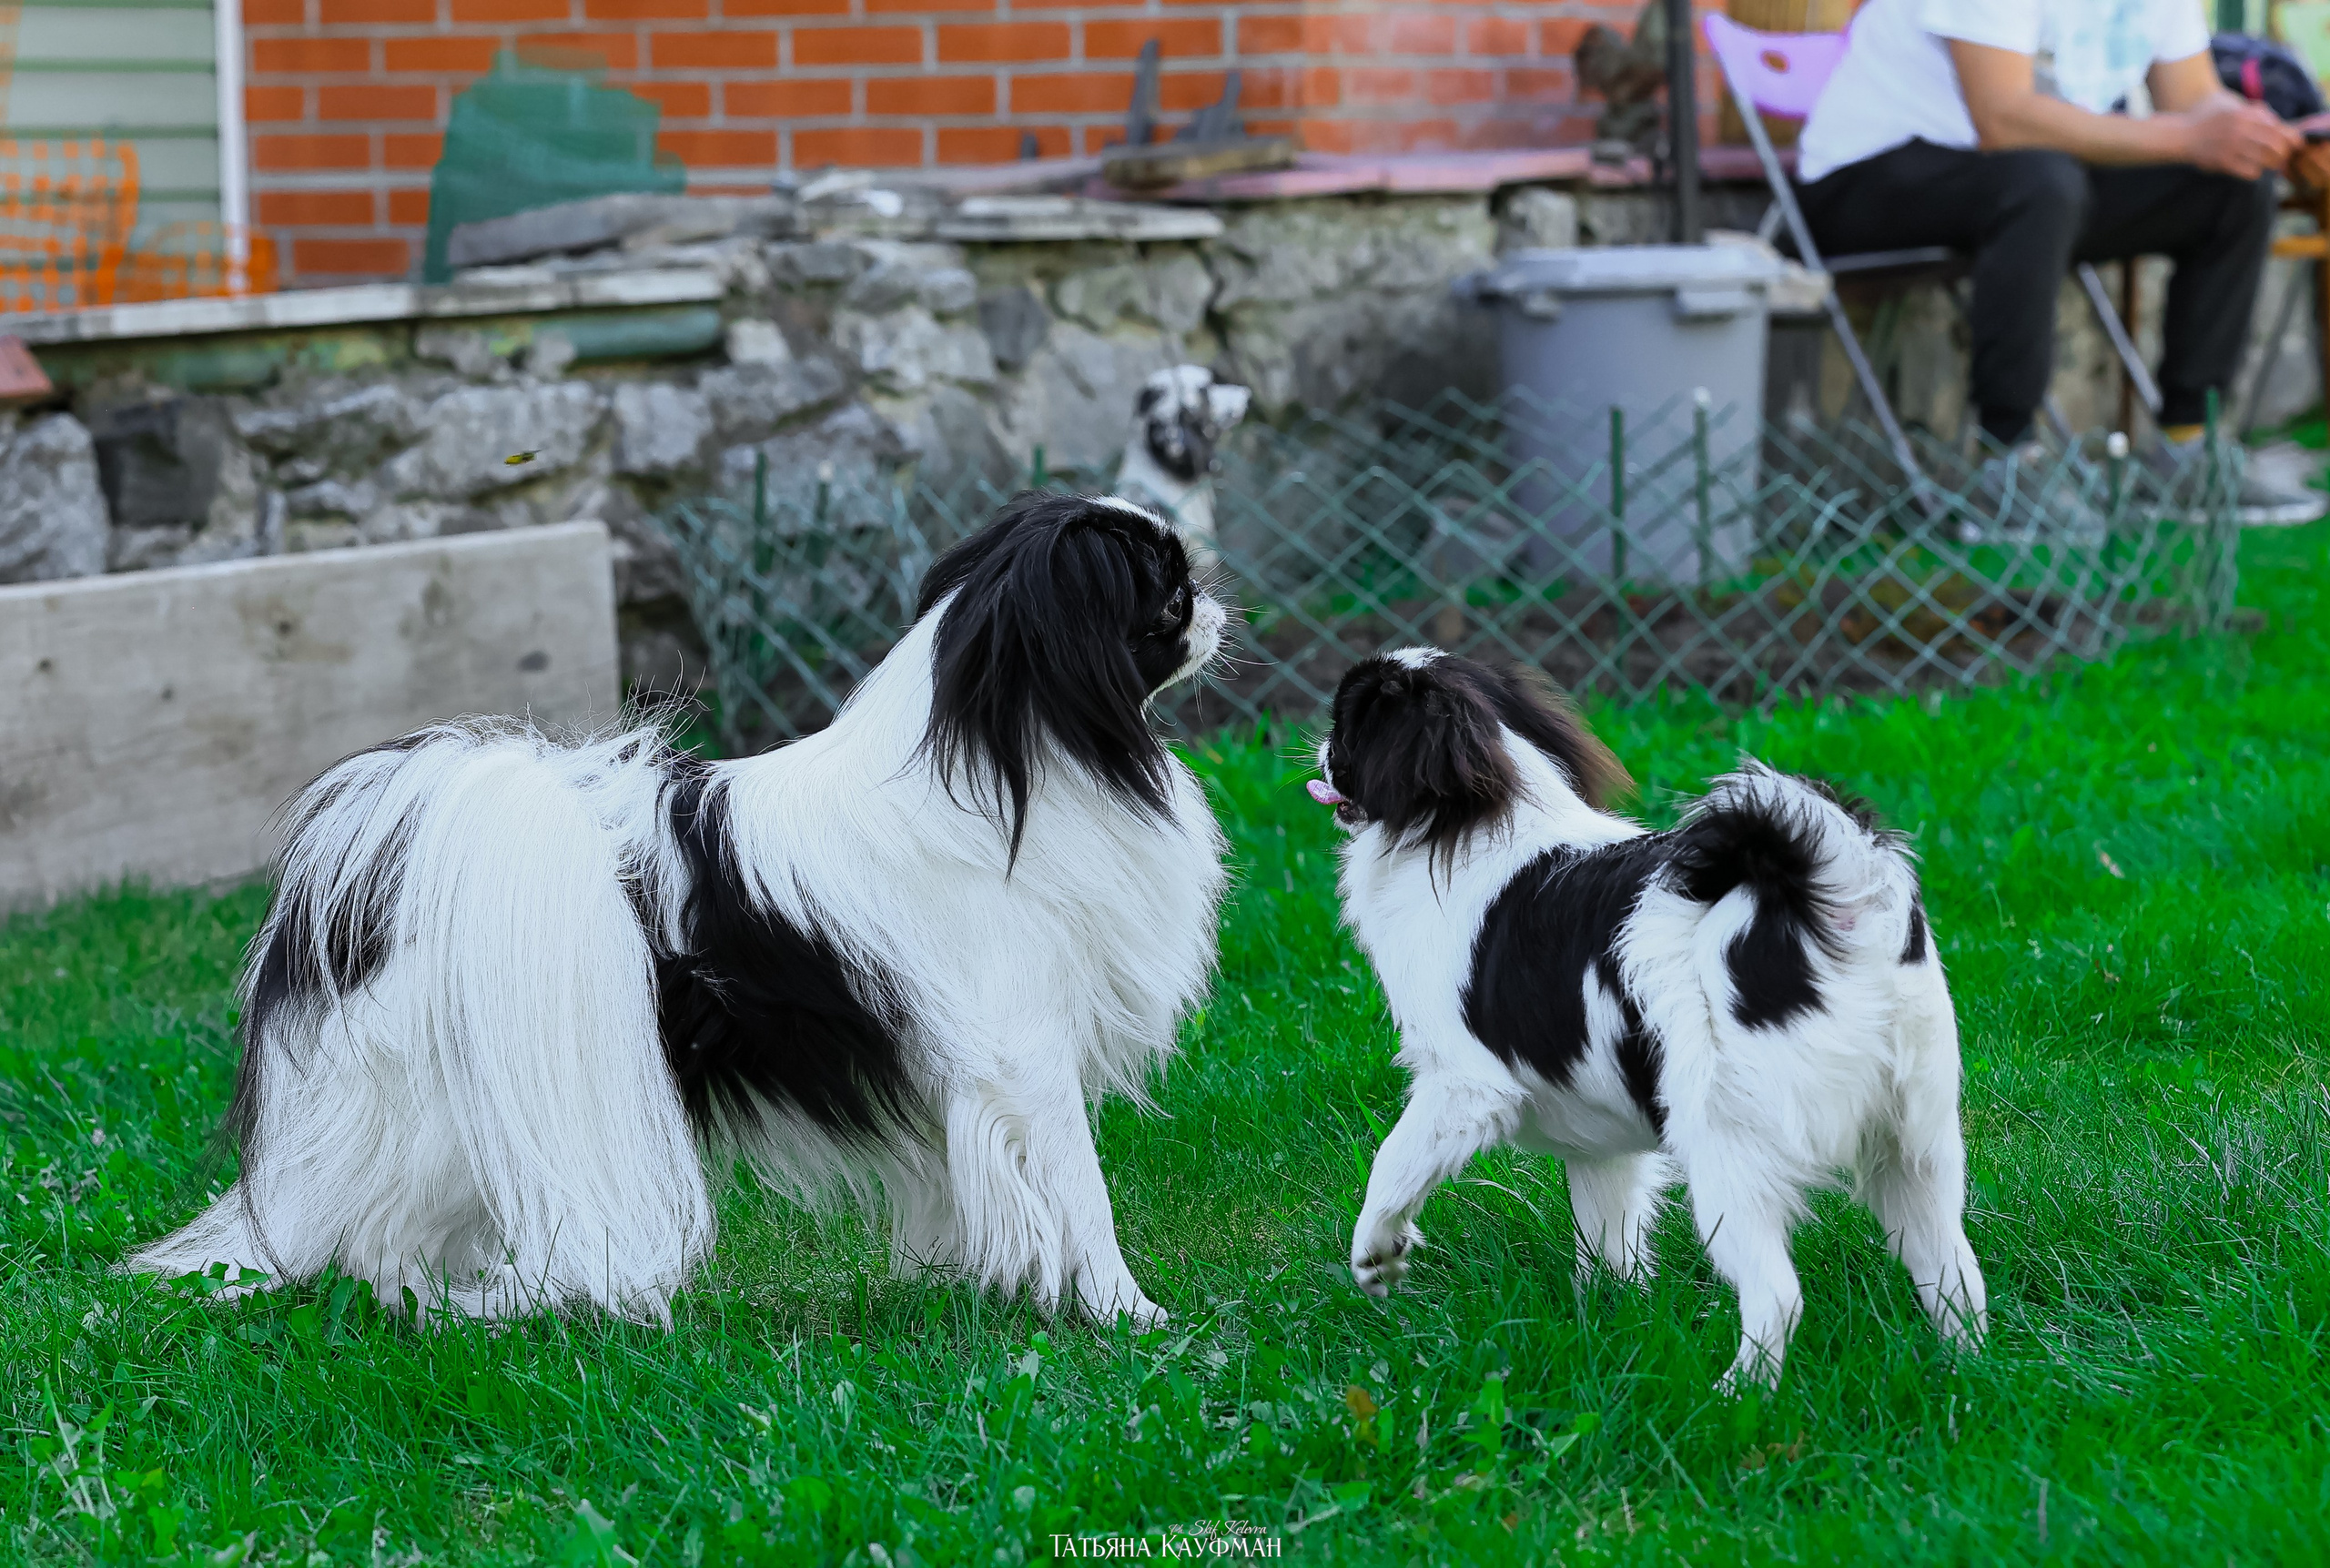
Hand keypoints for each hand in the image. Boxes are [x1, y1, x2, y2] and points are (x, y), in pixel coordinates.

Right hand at [2173, 96, 2302, 179]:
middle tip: (2281, 156)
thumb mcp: (2229, 104)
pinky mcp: (2223, 162)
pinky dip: (2255, 171)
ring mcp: (2231, 146)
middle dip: (2282, 152)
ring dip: (2270, 163)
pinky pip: (2250, 171)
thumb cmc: (2206, 118)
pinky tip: (2251, 169)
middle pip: (2276, 144)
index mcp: (2244, 113)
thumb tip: (2276, 121)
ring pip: (2266, 158)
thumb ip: (2253, 109)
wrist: (2180, 135)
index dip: (2291, 137)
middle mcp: (2240, 129)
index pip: (2278, 127)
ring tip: (2268, 163)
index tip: (2294, 143)